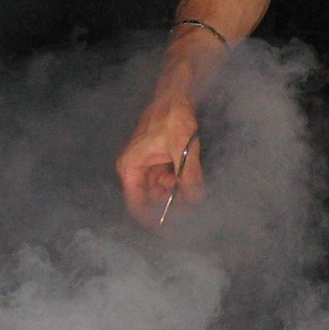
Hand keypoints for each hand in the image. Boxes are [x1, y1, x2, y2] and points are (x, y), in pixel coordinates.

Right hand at [115, 97, 202, 227]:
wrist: (176, 95)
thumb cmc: (172, 117)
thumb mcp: (182, 147)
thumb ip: (188, 175)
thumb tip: (195, 199)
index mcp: (131, 168)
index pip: (137, 205)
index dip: (152, 222)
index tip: (168, 234)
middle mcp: (136, 170)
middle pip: (152, 200)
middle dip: (171, 209)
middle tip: (192, 216)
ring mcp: (149, 167)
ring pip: (163, 192)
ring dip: (179, 198)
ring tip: (196, 199)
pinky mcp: (161, 162)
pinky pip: (171, 181)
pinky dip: (182, 186)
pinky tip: (194, 189)